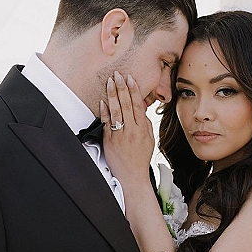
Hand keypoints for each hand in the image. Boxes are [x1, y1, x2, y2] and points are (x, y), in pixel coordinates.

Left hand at [100, 72, 154, 186]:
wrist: (131, 176)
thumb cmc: (140, 158)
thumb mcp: (149, 139)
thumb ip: (145, 122)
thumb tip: (141, 108)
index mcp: (142, 129)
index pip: (138, 105)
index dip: (134, 90)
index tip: (130, 79)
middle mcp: (131, 131)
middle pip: (126, 105)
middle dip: (122, 88)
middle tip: (118, 75)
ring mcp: (119, 135)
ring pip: (116, 111)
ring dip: (112, 95)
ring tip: (110, 83)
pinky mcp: (109, 141)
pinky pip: (106, 123)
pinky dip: (104, 111)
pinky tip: (102, 101)